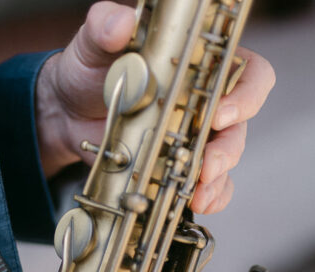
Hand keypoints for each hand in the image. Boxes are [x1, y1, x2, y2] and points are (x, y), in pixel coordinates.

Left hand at [35, 2, 274, 216]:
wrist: (67, 111)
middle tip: (207, 165)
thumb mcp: (94, 42)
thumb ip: (105, 26)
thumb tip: (120, 23)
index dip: (245, 94)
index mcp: (202, 62)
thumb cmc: (90, 67)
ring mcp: (194, 137)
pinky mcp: (178, 166)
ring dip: (217, 179)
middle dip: (228, 149)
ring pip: (225, 158)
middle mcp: (206, 100)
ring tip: (197, 194)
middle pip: (240, 124)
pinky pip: (208, 186)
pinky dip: (208, 198)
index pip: (247, 72)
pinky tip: (196, 206)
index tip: (220, 114)